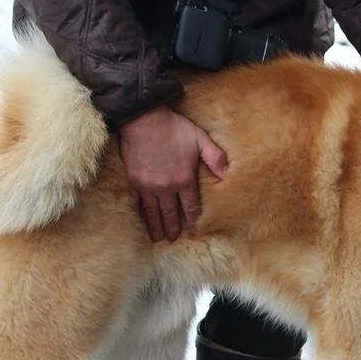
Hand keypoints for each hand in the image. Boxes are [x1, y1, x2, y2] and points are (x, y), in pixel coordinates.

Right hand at [117, 105, 228, 241]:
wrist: (143, 120)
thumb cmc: (174, 128)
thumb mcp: (200, 139)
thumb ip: (215, 157)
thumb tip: (227, 175)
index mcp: (184, 179)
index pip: (191, 207)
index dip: (193, 221)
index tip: (195, 232)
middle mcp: (166, 187)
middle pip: (171, 214)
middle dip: (174, 228)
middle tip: (174, 239)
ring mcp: (148, 186)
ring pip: (153, 212)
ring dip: (156, 226)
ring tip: (158, 238)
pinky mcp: (134, 181)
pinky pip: (138, 203)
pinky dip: (141, 214)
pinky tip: (141, 221)